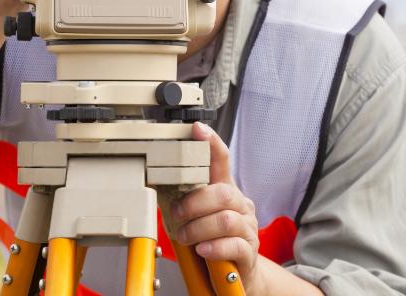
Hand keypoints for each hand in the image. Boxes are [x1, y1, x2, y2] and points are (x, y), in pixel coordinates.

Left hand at [171, 122, 262, 289]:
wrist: (237, 276)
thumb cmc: (213, 241)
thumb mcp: (198, 216)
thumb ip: (185, 199)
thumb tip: (156, 182)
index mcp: (226, 191)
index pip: (222, 161)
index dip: (211, 143)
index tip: (197, 129)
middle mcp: (240, 206)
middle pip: (222, 193)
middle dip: (194, 204)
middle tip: (177, 215)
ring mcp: (247, 228)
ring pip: (225, 219)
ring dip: (198, 228)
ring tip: (185, 237)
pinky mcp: (249, 251)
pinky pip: (233, 245)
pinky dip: (214, 247)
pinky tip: (203, 250)